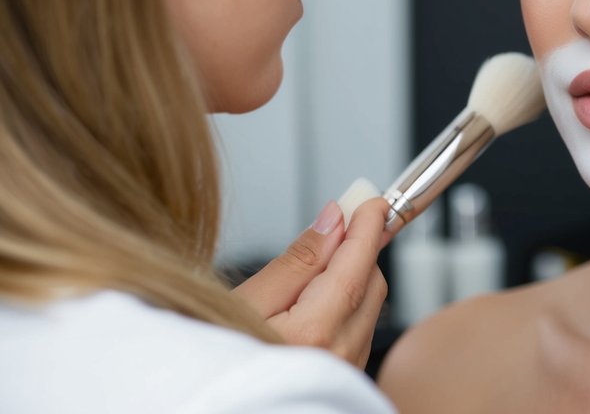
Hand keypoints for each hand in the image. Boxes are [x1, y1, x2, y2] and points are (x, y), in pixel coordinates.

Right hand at [233, 197, 390, 367]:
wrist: (215, 403)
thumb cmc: (219, 366)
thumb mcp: (246, 302)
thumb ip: (296, 261)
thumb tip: (332, 220)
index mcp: (314, 334)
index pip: (357, 265)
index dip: (366, 226)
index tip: (369, 200)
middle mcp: (339, 356)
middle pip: (370, 283)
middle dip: (359, 249)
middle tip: (339, 222)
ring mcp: (347, 370)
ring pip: (369, 306)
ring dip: (354, 277)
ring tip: (316, 267)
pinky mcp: (346, 378)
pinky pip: (360, 330)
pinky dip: (349, 305)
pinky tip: (318, 301)